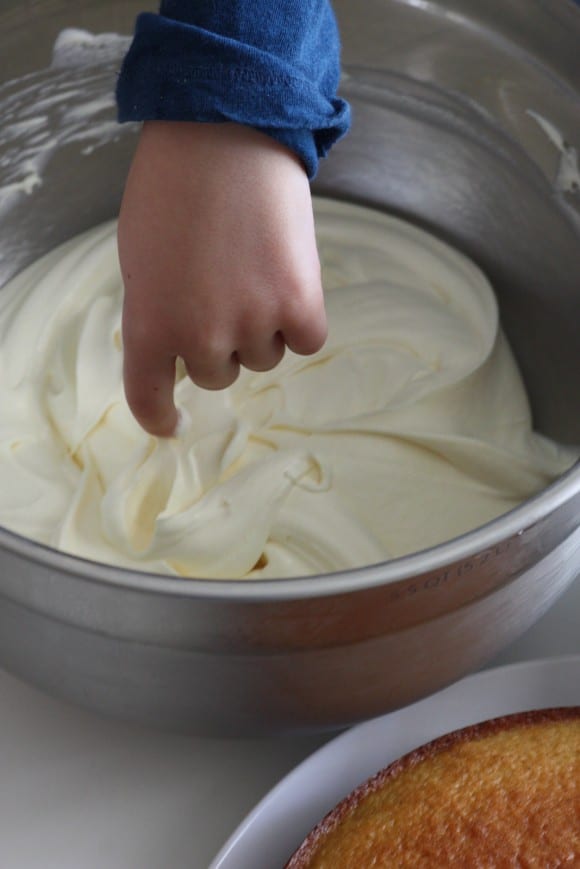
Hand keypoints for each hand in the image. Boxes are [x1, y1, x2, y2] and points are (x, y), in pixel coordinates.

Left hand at [117, 121, 326, 436]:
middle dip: (221, 342)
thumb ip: (156, 311)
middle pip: (219, 374)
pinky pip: (307, 340)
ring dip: (263, 326)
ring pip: (265, 357)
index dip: (161, 418)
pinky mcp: (300, 305)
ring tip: (257, 267)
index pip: (149, 397)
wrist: (224, 134)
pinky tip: (291, 278)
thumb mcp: (140, 259)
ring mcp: (252, 324)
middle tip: (224, 289)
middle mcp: (199, 337)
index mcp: (148, 326)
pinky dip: (302, 318)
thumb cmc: (172, 187)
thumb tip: (181, 343)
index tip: (173, 424)